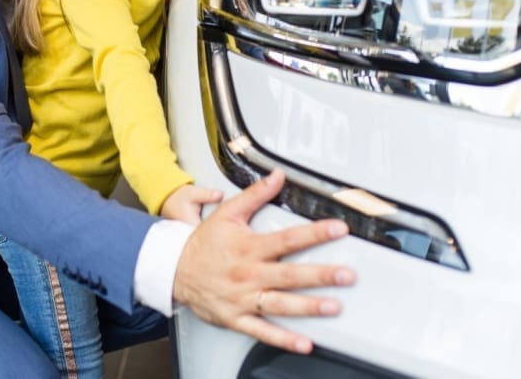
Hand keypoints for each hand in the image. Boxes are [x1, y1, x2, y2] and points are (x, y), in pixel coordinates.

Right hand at [172, 169, 354, 354]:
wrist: (174, 270)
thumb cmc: (203, 243)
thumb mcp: (227, 213)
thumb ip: (256, 194)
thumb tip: (277, 176)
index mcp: (249, 247)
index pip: (287, 239)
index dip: (315, 233)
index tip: (338, 230)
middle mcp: (249, 274)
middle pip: (289, 274)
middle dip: (320, 275)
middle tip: (346, 275)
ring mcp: (243, 298)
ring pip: (280, 304)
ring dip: (308, 306)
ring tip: (333, 306)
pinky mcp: (237, 318)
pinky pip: (263, 331)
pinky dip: (283, 338)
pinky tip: (303, 342)